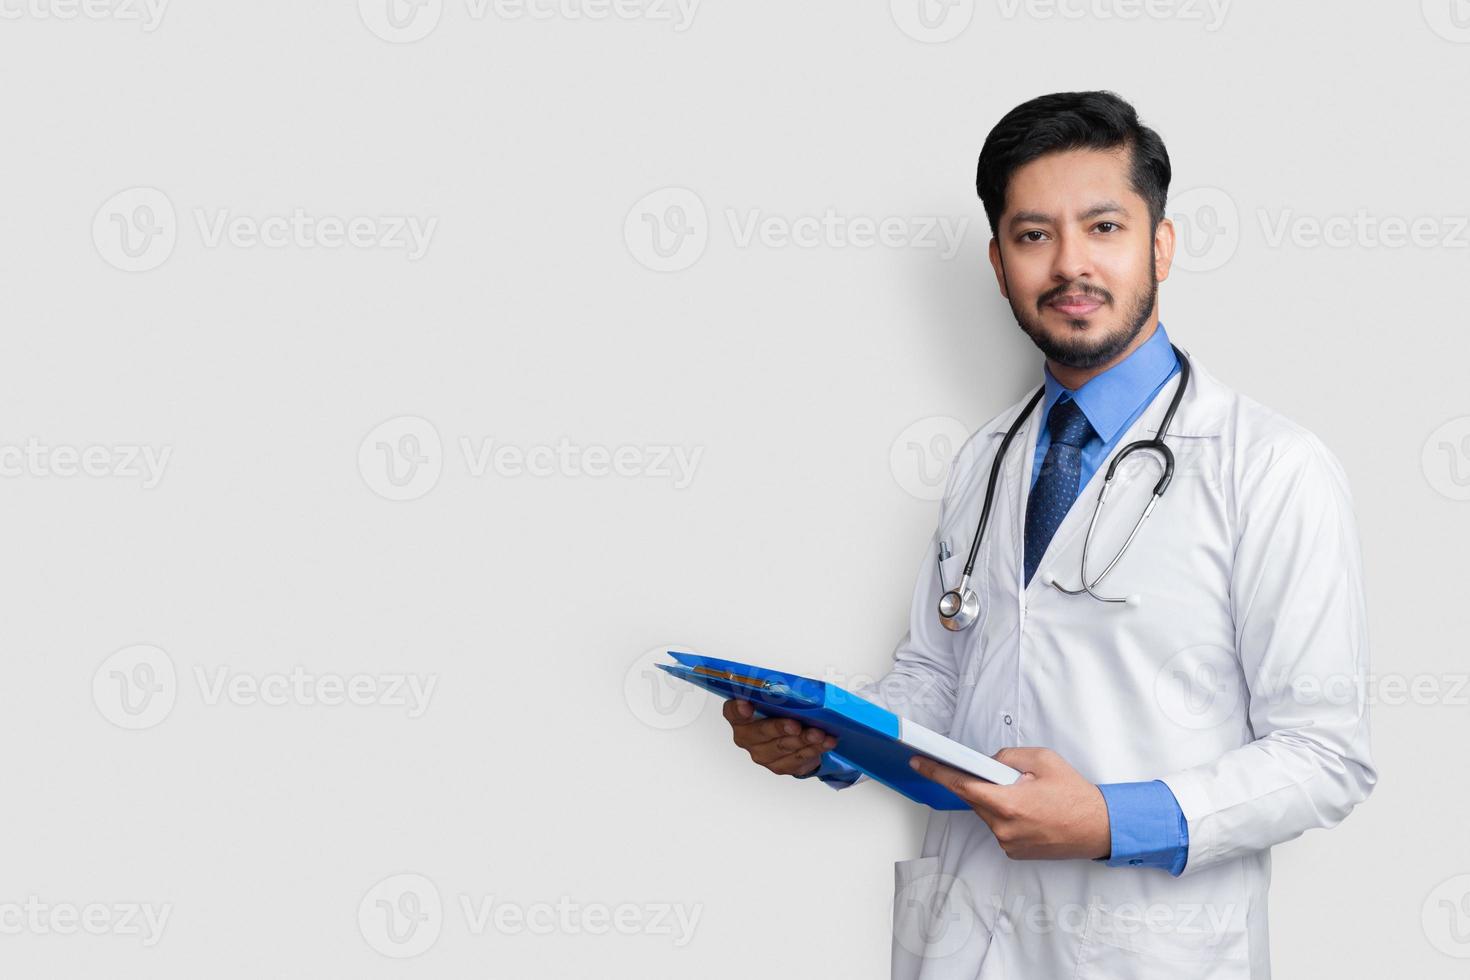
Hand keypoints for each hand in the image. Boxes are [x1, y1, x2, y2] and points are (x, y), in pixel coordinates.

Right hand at [723, 699, 838, 776]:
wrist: (793, 738)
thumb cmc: (782, 713)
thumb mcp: (779, 700)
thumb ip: (780, 695)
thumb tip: (799, 688)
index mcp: (741, 717)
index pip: (732, 712)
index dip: (737, 709)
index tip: (746, 705)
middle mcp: (748, 738)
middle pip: (761, 733)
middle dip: (780, 728)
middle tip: (796, 725)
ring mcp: (763, 755)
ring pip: (783, 747)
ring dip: (803, 739)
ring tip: (819, 733)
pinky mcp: (780, 766)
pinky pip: (798, 758)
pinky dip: (815, 749)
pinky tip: (826, 742)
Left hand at [909, 747, 1110, 860]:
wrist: (1100, 828)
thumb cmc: (1074, 794)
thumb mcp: (1042, 760)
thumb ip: (1007, 758)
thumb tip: (988, 765)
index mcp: (1007, 803)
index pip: (961, 786)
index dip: (937, 772)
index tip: (918, 762)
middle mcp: (1003, 827)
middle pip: (975, 799)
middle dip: (983, 784)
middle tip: (1008, 777)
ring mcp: (1008, 843)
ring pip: (987, 813)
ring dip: (997, 801)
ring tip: (1027, 796)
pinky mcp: (1014, 852)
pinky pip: (999, 827)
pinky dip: (1006, 815)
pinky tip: (1029, 811)